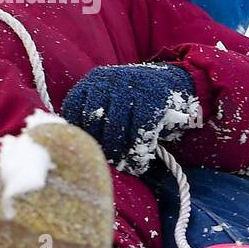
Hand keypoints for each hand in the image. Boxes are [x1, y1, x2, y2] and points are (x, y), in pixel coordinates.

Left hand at [60, 63, 201, 175]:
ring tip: (122, 167)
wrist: (175, 82)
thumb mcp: (111, 96)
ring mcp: (130, 88)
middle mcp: (109, 81)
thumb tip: (76, 145)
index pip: (74, 107)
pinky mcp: (151, 99)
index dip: (77, 132)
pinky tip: (138, 163)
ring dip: (118, 154)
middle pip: (93, 121)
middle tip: (105, 163)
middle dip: (99, 146)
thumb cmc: (136, 99)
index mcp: (94, 80)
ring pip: (115, 129)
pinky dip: (138, 152)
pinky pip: (139, 132)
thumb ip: (94, 114)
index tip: (84, 148)